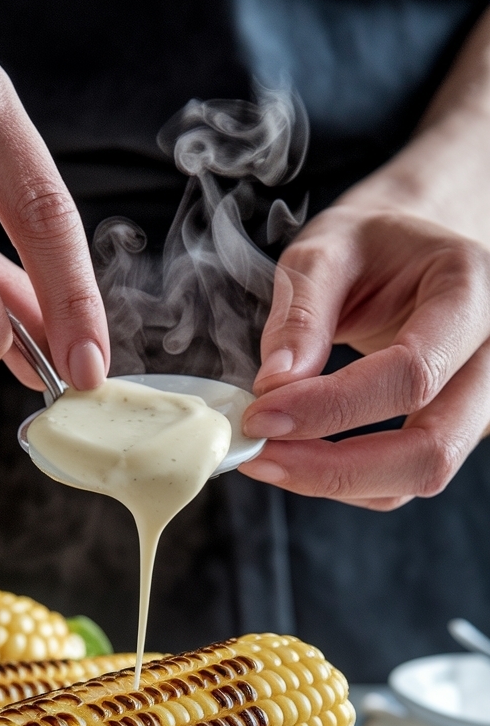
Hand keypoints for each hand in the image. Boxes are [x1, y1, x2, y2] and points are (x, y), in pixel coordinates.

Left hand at [240, 206, 489, 508]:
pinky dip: (344, 481)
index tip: (261, 415)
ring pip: (418, 477)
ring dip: (335, 482)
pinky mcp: (453, 431)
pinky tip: (295, 456)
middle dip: (335, 467)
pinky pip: (401, 481)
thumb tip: (274, 385)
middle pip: (431, 448)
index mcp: (471, 291)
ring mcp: (481, 401)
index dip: (331, 407)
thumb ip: (301, 312)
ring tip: (266, 457)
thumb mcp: (329, 248)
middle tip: (258, 455)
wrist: (414, 249)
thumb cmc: (374, 244)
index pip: (412, 373)